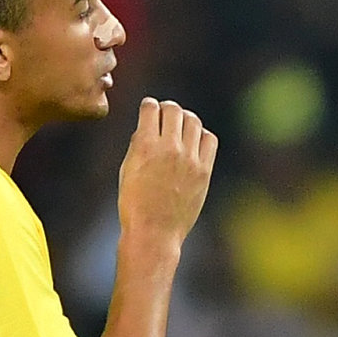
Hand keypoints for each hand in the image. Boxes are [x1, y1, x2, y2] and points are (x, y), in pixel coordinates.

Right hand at [115, 96, 216, 245]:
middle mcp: (169, 149)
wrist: (155, 231)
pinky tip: (194, 142)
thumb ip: (139, 143)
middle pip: (175, 110)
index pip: (151, 108)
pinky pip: (210, 140)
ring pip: (194, 121)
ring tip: (180, 126)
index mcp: (146, 146)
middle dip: (168, 108)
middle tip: (166, 114)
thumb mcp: (128, 168)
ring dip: (185, 119)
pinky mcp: (204, 171)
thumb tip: (149, 124)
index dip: (149, 105)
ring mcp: (190, 160)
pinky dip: (202, 135)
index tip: (149, 108)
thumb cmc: (135, 202)